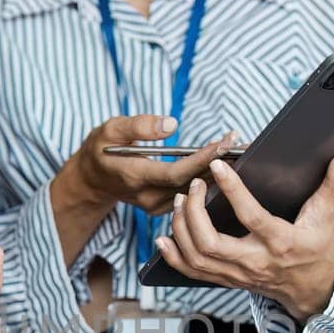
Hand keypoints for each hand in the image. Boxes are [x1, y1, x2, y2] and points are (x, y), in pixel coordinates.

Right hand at [61, 114, 235, 215]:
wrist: (92, 179)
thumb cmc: (101, 149)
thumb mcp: (110, 129)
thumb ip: (139, 126)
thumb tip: (171, 124)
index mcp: (134, 176)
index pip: (175, 172)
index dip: (202, 159)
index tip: (224, 143)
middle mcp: (148, 197)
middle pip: (190, 183)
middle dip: (217, 163)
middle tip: (241, 143)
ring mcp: (156, 206)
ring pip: (193, 191)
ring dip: (217, 172)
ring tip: (238, 151)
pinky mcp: (163, 208)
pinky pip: (191, 195)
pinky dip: (208, 179)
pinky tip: (224, 165)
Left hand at [155, 146, 333, 320]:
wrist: (314, 291)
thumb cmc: (318, 250)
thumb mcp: (327, 216)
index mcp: (280, 242)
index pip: (251, 217)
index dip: (233, 191)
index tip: (217, 167)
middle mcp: (255, 262)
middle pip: (211, 243)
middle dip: (194, 214)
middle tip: (193, 186)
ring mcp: (238, 274)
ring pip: (198, 257)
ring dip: (181, 229)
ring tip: (180, 201)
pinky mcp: (227, 280)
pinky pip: (193, 273)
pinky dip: (174, 257)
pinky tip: (163, 238)